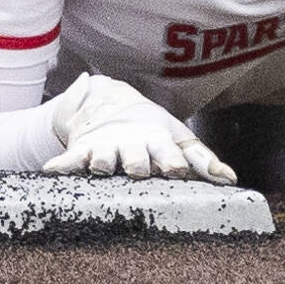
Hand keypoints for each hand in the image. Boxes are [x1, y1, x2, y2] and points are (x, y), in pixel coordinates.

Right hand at [43, 74, 236, 184]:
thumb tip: (231, 179)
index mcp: (158, 142)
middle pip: (134, 159)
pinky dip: (62, 164)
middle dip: (136, 164)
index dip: (173, 162)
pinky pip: (71, 158)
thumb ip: (202, 159)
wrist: (111, 104)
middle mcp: (132, 144)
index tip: (177, 170)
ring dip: (102, 162)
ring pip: (103, 158)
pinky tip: (52, 171)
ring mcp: (106, 147)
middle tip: (137, 171)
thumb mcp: (178, 138)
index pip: (169, 154)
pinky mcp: (84, 149)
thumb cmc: (152, 131)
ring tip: (99, 166)